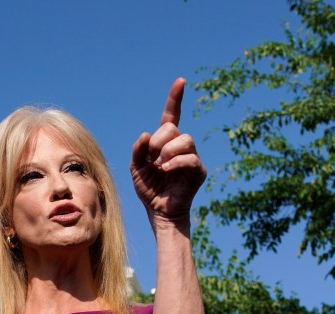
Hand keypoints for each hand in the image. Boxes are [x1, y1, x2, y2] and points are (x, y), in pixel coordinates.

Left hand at [131, 77, 206, 229]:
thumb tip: (146, 134)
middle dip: (158, 141)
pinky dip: (176, 163)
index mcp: (165, 142)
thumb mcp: (135, 167)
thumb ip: (138, 150)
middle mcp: (180, 146)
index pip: (171, 115)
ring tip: (160, 166)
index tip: (181, 81)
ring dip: (167, 151)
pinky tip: (167, 170)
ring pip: (185, 139)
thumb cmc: (149, 189)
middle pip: (173, 128)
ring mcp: (191, 157)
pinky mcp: (198, 171)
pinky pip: (191, 159)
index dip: (175, 98)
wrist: (159, 211)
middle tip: (152, 158)